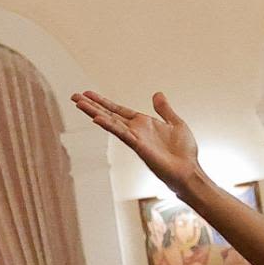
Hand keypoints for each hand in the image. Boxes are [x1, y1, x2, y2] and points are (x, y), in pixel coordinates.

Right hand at [74, 90, 202, 188]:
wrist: (189, 170)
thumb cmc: (184, 152)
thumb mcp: (175, 123)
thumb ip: (164, 109)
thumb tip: (157, 94)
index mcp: (143, 124)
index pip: (118, 110)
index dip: (104, 102)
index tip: (88, 93)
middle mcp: (136, 130)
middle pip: (109, 114)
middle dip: (92, 105)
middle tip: (74, 96)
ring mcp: (135, 138)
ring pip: (111, 122)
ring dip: (94, 112)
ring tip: (78, 103)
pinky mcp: (139, 146)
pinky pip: (122, 134)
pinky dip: (110, 126)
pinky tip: (97, 119)